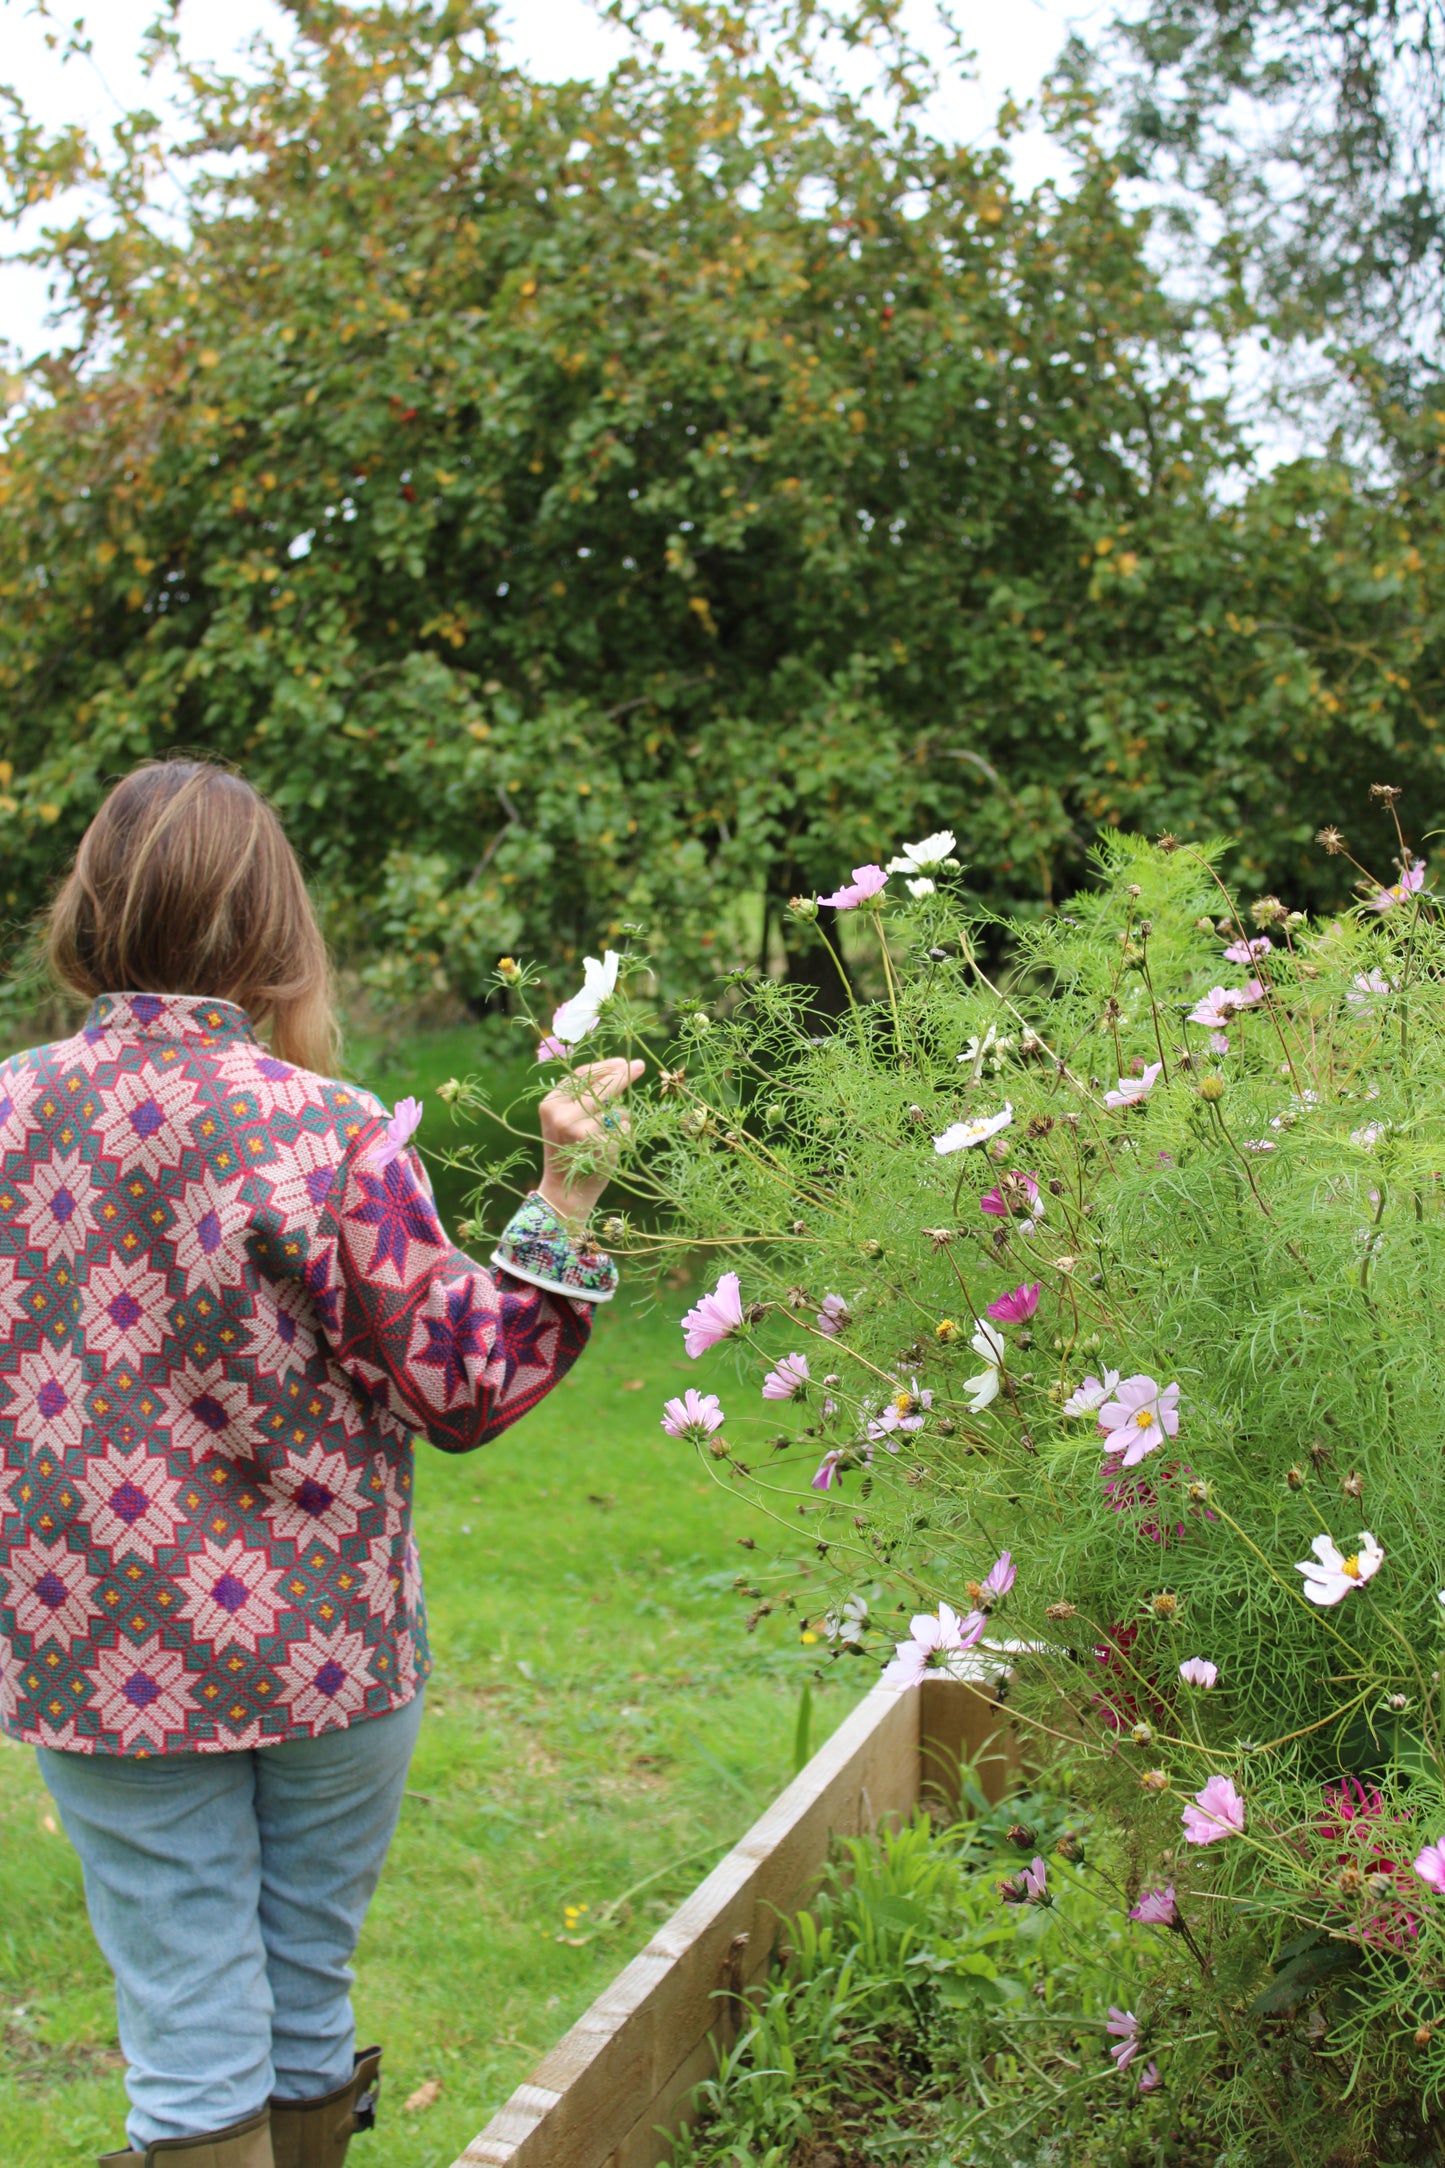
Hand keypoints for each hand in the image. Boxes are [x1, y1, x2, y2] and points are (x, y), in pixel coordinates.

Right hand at [536, 1056, 644, 1230]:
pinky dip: (624, 1135)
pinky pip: (624, 1129)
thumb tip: (617, 1069)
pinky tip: (609, 1149)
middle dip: (624, 1075)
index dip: (605, 1067)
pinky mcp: (598, 1146)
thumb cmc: (570, 1151)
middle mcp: (562, 1116)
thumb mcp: (566, 1119)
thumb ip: (582, 1097)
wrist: (566, 1192)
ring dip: (619, 1118)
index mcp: (550, 1104)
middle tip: (641, 1066)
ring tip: (605, 1136)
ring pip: (616, 1110)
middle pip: (601, 1087)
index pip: (581, 1075)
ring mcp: (580, 1131)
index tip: (624, 1062)